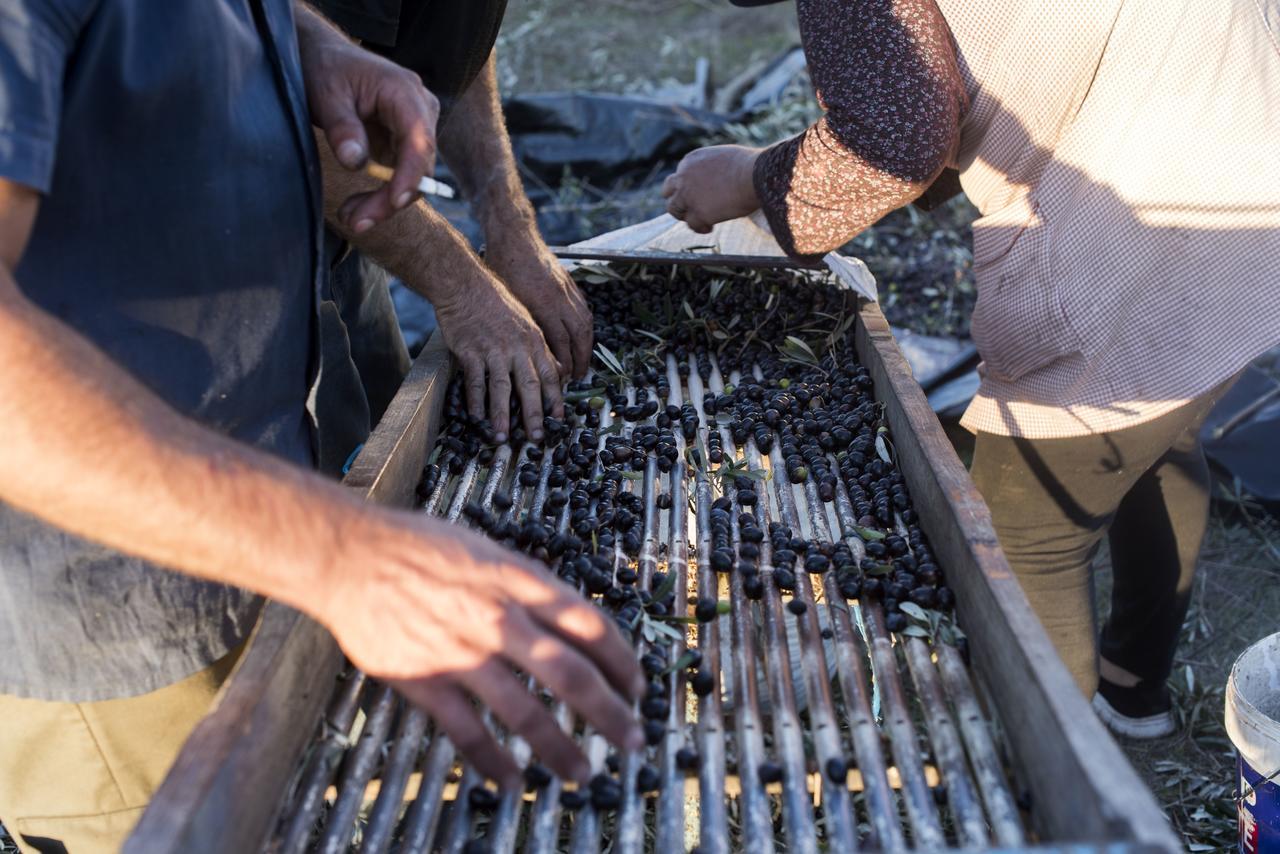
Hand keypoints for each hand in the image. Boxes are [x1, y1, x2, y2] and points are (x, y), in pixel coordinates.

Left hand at [296, 6, 438, 233]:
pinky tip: (357, 207)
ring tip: (350, 217)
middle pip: (418, 165)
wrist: (323, 56)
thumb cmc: (325, 68)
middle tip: (355, 221)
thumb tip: (356, 163)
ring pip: (412, 176)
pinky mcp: (403, 141)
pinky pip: (401, 174)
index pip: (418, 140)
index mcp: (404, 92)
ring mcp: (415, 127)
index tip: (393, 201)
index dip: (410, 175)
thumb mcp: (326, 95)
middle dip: (390, 199)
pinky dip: (381, 194)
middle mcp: (420, 110)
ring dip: (385, 202)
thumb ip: (343, 128)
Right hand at [320, 510, 645, 786]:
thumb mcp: (488, 549)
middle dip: (611, 713)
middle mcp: (500, 619)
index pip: (590, 625)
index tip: (637, 686)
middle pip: (572, 674)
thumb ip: (527, 584)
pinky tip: (513, 780)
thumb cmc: (417, 546)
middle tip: (633, 739)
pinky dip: (495, 762)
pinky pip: (469, 732)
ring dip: (561, 748)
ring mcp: (463, 653)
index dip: (622, 661)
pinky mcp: (425, 681)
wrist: (349, 555)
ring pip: (527, 712)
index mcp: (519, 582)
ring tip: (582, 773)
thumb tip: (566, 614)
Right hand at [433, 266, 563, 442]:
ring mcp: (492, 350)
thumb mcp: (527, 322)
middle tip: (536, 437)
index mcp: (533, 341)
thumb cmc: (496, 303)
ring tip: (503, 437)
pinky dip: (475, 401)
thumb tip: (558, 372)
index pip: (549, 375)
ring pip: (501, 388)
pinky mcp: (470, 352)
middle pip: (529, 386)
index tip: (559, 419)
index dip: (555, 399)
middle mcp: (516, 347)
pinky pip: (474, 381)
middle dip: (534, 415)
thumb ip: (541, 349)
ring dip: (502, 416)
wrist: (465, 286)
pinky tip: (476, 417)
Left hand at [485, 238, 593, 379]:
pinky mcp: (570, 283)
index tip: (561, 379)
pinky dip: (586, 327)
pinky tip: (582, 337)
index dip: (563, 363)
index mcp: (544, 304)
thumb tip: (528, 350)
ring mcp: (568, 290)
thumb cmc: (503, 266)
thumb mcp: (507, 299)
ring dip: (586, 346)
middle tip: (578, 377)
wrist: (515, 236)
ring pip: (585, 324)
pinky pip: (584, 310)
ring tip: (583, 361)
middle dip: (580, 360)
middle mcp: (560, 299)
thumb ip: (521, 324)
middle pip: (578, 336)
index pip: (561, 342)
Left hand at [662, 144, 762, 233]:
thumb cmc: (748, 165)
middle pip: (668, 192)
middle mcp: (683, 177)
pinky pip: (692, 225)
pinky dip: (700, 227)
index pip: (679, 176)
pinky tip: (710, 228)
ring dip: (685, 215)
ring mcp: (688, 196)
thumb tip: (719, 180)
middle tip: (688, 209)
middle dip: (678, 200)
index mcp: (689, 161)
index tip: (696, 194)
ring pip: (674, 209)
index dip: (686, 187)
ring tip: (697, 221)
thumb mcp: (723, 158)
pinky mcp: (698, 213)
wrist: (754, 175)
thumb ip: (712, 168)